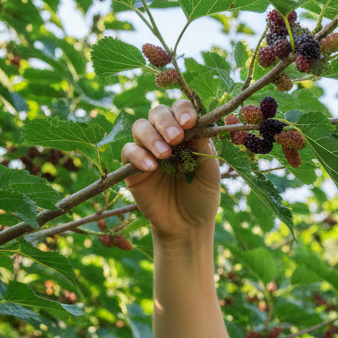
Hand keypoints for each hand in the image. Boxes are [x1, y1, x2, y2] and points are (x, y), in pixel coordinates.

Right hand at [121, 100, 221, 240]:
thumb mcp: (210, 173)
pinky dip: (138, 155)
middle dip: (166, 121)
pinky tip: (151, 167)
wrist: (187, 225)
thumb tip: (200, 123)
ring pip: (140, 127)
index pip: (181, 111)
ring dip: (152, 137)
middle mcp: (165, 138)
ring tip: (165, 155)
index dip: (183, 111)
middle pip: (157, 113)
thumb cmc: (201, 197)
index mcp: (187, 135)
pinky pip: (128, 151)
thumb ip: (205, 148)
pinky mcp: (132, 167)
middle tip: (176, 137)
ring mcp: (147, 151)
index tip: (190, 122)